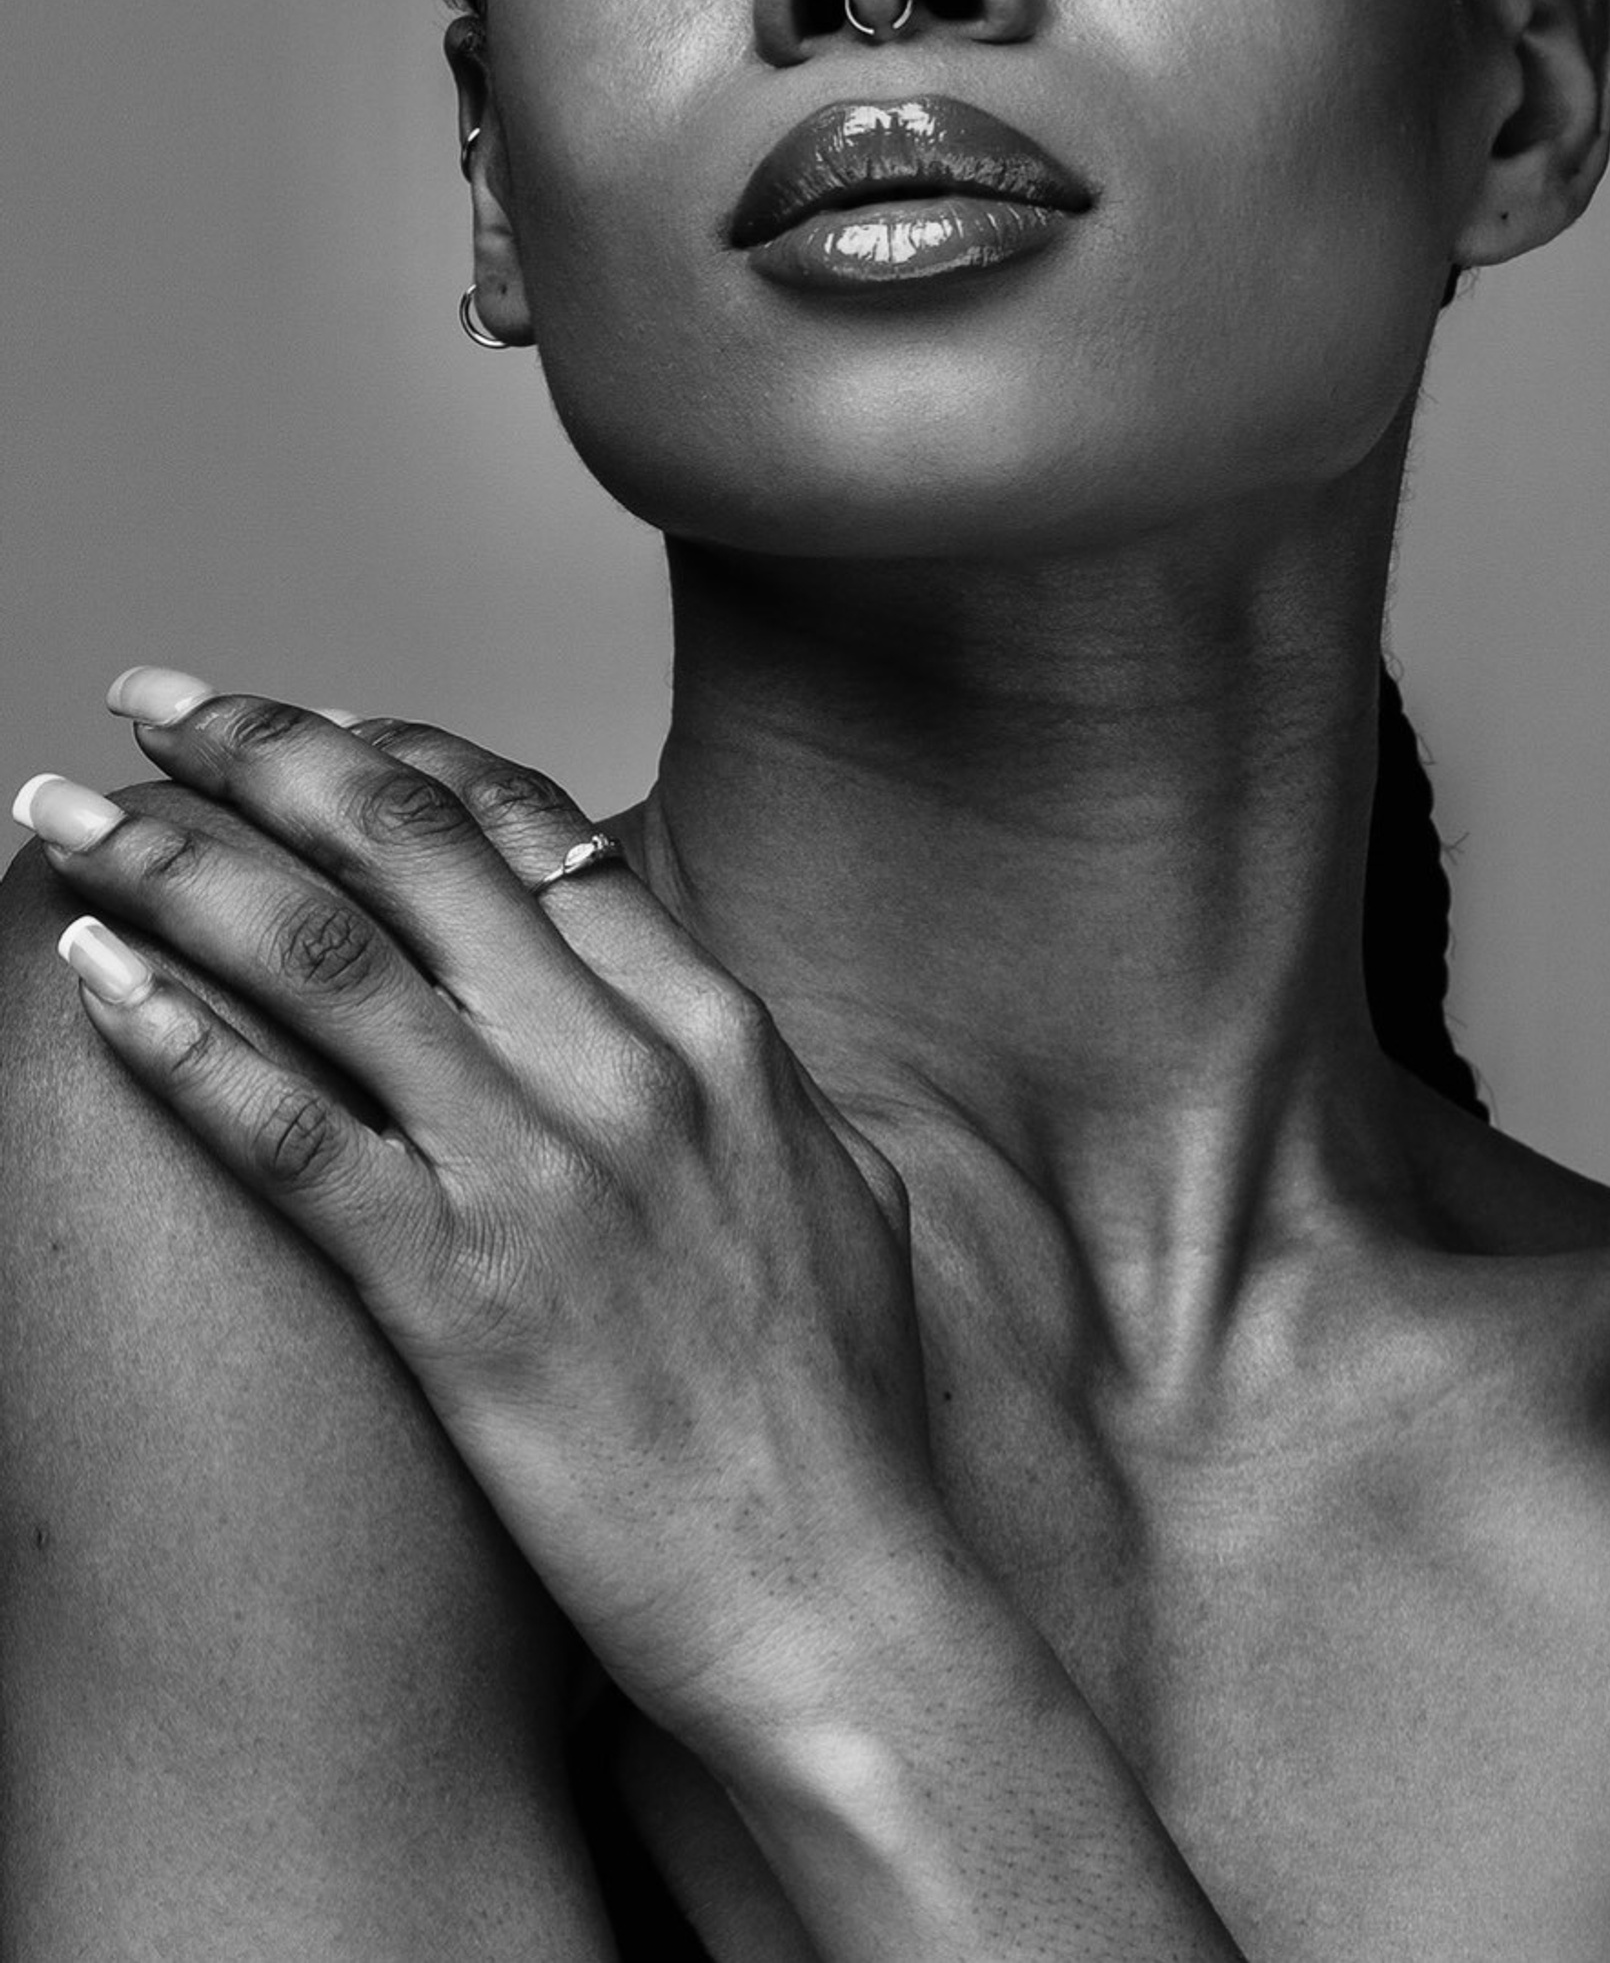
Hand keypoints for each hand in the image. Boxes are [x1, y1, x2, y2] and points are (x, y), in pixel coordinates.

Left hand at [15, 676, 950, 1762]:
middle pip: (405, 846)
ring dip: (170, 859)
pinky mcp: (457, 1297)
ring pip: (320, 955)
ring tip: (65, 808)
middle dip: (256, 747)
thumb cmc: (839, 1414)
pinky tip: (92, 978)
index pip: (525, 827)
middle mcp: (623, 1064)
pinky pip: (286, 1130)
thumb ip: (741, 1071)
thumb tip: (674, 1004)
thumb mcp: (834, 1182)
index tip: (301, 718)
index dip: (392, 751)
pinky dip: (176, 1037)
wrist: (842, 1599)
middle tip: (150, 700)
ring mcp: (540, 1172)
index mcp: (714, 1024)